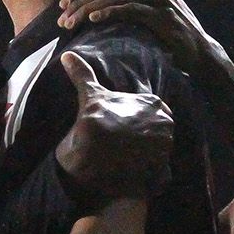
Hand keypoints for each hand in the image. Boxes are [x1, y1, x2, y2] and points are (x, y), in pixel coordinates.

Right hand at [54, 51, 173, 198]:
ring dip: (145, 162)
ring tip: (123, 163)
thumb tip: (68, 54)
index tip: (120, 132)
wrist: (84, 160)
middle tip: (120, 149)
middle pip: (159, 136)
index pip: (156, 116)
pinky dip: (147, 179)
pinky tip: (129, 177)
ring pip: (159, 156)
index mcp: (155, 104)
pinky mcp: (161, 172)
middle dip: (143, 144)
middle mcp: (165, 124)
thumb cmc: (88, 124)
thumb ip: (84, 74)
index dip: (136, 126)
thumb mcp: (90, 96)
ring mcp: (164, 149)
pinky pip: (159, 177)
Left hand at [59, 0, 227, 75]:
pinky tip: (93, 19)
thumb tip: (92, 9)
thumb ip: (127, 5)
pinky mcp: (162, 13)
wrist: (200, 54)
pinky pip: (129, 8)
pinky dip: (109, 12)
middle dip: (80, 1)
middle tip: (62, 18)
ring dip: (89, 9)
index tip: (62, 4)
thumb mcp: (147, 14)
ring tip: (71, 23)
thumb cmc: (169, 36)